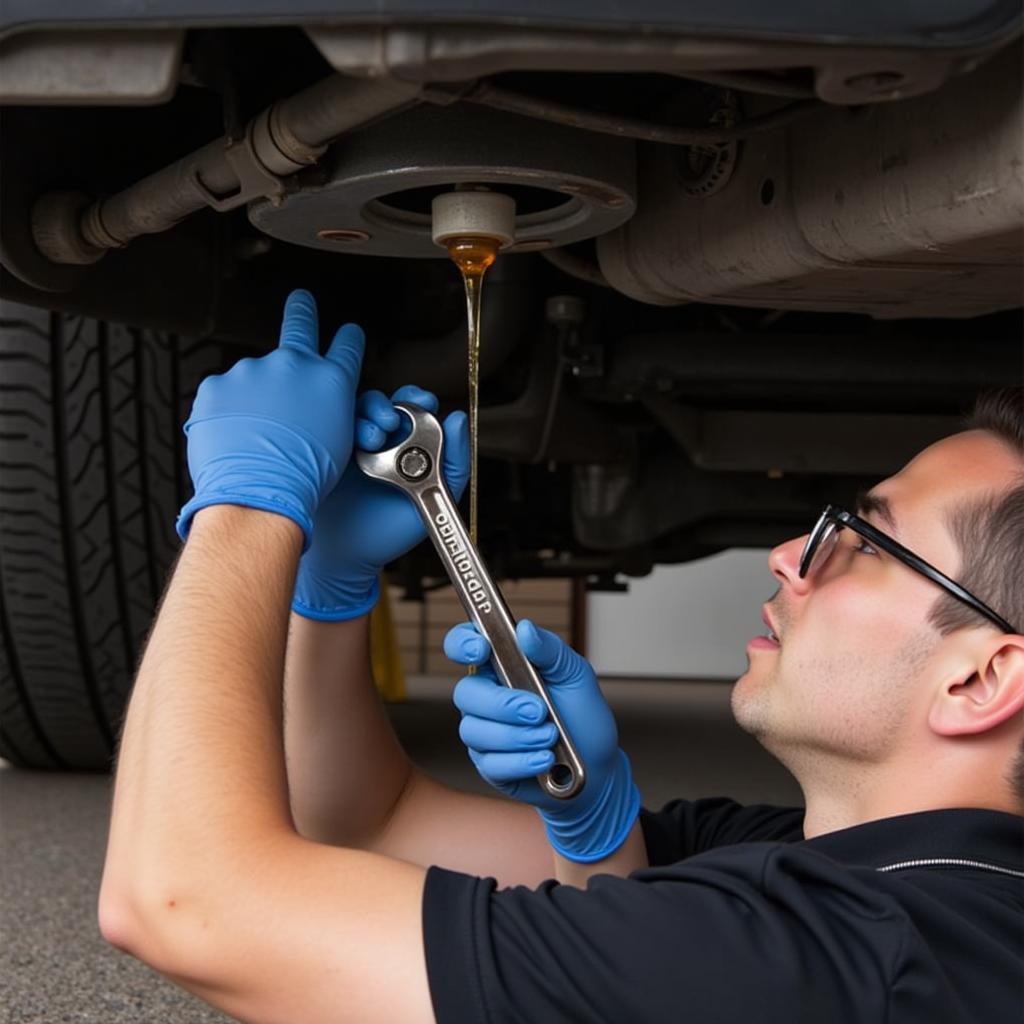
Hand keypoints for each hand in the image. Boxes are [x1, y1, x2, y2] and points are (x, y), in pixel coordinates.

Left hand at [176, 290, 364, 550]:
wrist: (260, 493)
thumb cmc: (303, 478)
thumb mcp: (337, 443)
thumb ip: (324, 412)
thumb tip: (308, 409)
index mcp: (331, 382)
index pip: (346, 347)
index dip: (348, 337)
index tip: (348, 331)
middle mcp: (294, 366)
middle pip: (299, 324)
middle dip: (302, 309)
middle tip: (302, 299)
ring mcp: (252, 372)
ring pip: (253, 379)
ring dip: (253, 399)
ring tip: (253, 439)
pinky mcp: (218, 385)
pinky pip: (223, 396)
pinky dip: (226, 414)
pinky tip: (233, 439)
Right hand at [292, 386, 469, 619]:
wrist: (351, 557)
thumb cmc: (390, 531)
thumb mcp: (434, 496)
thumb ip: (455, 462)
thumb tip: (458, 419)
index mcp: (405, 446)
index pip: (412, 410)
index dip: (417, 402)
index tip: (423, 402)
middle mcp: (377, 441)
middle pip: (382, 404)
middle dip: (389, 405)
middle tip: (393, 421)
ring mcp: (349, 445)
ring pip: (355, 411)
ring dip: (367, 416)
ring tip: (374, 438)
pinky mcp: (324, 452)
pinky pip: (329, 426)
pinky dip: (340, 425)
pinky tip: (351, 442)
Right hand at [445, 619, 639, 863]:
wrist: (598, 769)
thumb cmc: (584, 718)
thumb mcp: (576, 676)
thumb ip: (551, 650)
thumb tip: (525, 629)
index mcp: (503, 665)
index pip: (464, 644)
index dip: (462, 643)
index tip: (481, 649)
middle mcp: (487, 696)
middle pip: (465, 693)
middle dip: (502, 704)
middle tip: (539, 711)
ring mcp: (484, 731)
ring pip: (475, 730)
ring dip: (517, 736)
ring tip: (551, 737)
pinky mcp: (489, 765)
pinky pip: (489, 762)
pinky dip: (521, 761)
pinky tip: (545, 759)